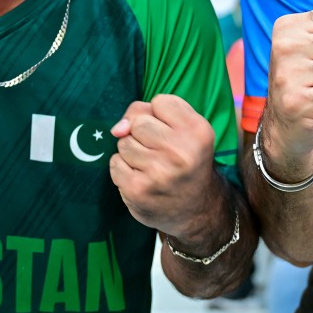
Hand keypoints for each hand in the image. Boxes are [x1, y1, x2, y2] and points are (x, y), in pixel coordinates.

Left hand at [109, 95, 216, 240]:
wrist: (197, 210)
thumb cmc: (186, 161)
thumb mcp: (185, 130)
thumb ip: (150, 112)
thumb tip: (117, 128)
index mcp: (198, 131)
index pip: (160, 102)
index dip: (161, 116)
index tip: (173, 133)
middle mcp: (181, 152)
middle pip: (138, 122)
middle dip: (143, 134)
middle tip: (161, 152)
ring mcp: (158, 173)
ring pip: (123, 142)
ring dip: (132, 152)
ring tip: (152, 166)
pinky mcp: (137, 190)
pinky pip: (115, 163)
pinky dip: (123, 169)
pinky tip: (142, 178)